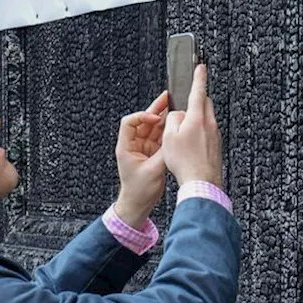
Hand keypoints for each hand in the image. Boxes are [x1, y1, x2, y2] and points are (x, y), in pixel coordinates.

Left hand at [114, 91, 170, 226]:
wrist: (137, 204)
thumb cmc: (139, 191)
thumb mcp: (153, 171)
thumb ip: (164, 153)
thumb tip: (173, 139)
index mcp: (126, 147)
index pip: (130, 122)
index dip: (142, 116)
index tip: (155, 117)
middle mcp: (133, 144)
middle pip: (143, 121)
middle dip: (155, 109)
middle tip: (167, 98)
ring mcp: (142, 148)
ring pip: (152, 127)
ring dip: (163, 118)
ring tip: (174, 106)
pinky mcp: (151, 153)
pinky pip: (158, 137)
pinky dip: (166, 130)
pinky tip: (175, 124)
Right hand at [162, 64, 223, 187]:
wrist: (202, 183)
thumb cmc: (185, 162)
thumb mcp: (169, 137)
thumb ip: (173, 119)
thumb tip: (178, 114)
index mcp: (197, 118)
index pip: (199, 91)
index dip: (199, 77)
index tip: (200, 67)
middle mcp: (210, 124)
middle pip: (205, 104)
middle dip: (196, 101)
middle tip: (184, 109)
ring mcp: (216, 135)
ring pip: (206, 119)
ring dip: (196, 120)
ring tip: (183, 136)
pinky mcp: (217, 146)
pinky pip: (208, 132)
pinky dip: (200, 133)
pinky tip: (191, 147)